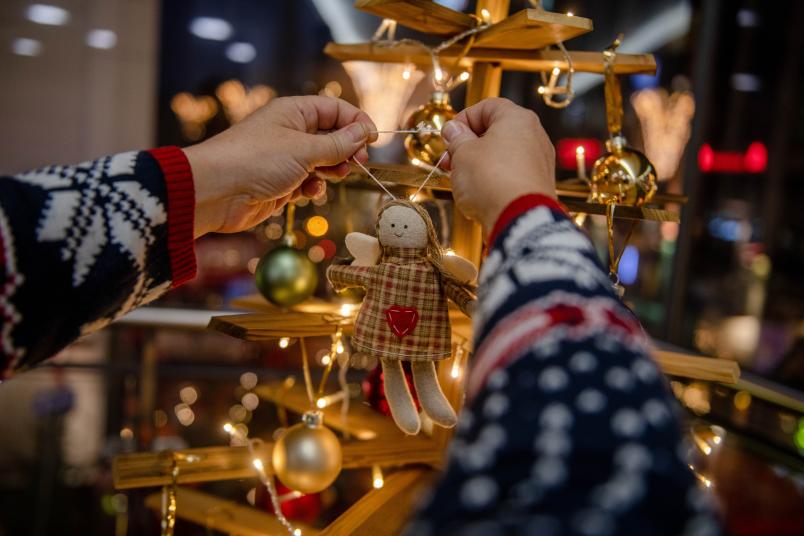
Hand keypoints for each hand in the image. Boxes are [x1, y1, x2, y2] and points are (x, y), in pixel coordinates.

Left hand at [184, 96, 376, 236]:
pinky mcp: (280, 183)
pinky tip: (309, 194)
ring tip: (332, 177)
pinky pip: (308, 183)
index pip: (335, 109)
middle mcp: (290, 132)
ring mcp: (285, 158)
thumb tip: (362, 132)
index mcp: (294, 112)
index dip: (356, 122)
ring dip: (331, 171)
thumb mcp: (304, 149)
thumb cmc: (255, 161)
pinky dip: (313, 189)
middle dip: (347, 150)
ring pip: (322, 162)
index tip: (372, 140)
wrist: (216, 192)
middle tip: (357, 162)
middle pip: (331, 136)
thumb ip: (337, 143)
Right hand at [440, 98, 555, 238]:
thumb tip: (453, 129)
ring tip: (461, 180)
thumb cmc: (491, 180)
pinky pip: (512, 173)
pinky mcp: (538, 184)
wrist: (519, 218)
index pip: (486, 106)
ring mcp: (539, 161)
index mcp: (517, 118)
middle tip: (449, 161)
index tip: (449, 136)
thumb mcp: (462, 154)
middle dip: (468, 145)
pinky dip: (494, 178)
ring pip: (503, 154)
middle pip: (495, 132)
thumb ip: (457, 138)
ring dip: (479, 163)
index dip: (463, 119)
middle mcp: (534, 135)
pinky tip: (480, 193)